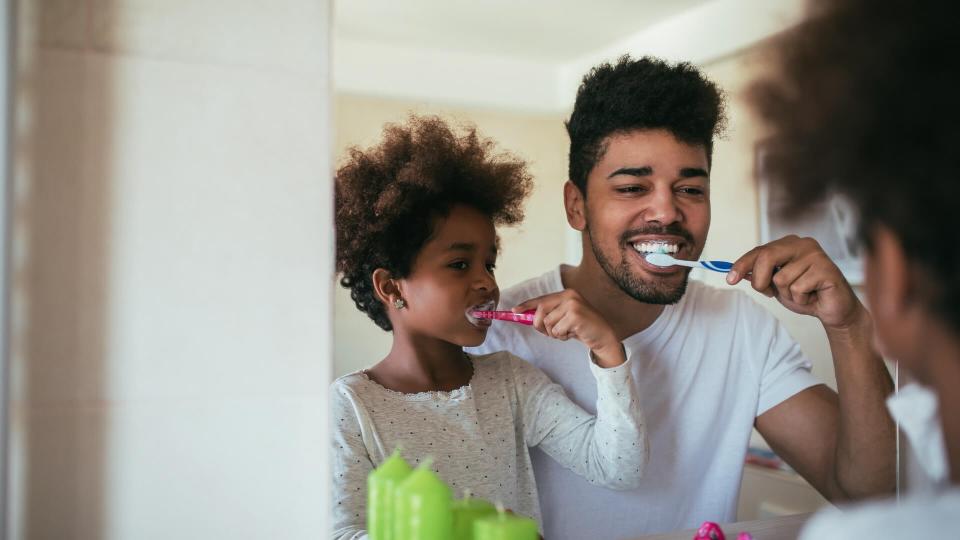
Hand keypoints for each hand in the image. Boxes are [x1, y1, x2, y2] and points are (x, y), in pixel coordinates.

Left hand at [513, 289, 625, 367]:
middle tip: (550, 333)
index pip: (541, 299)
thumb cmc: (582, 328)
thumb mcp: (564, 319)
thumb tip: (526, 317)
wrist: (603, 337)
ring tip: (567, 332)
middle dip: (539, 325)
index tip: (514, 311)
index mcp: (566, 294)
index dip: (526, 305)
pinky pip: (556, 330)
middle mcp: (569, 296)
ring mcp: (573, 304)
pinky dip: (562, 337)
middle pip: (540, 310)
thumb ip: (549, 315)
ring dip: (554, 333)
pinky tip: (573, 334)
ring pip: (547, 323)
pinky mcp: (575, 315)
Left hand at [727, 235, 864, 329]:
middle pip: (766, 257)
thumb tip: (737, 272)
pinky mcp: (826, 268)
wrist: (832, 309)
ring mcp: (815, 254)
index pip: (759, 251)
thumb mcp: (776, 285)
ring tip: (802, 293)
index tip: (730, 279)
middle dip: (761, 281)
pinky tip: (812, 296)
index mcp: (788, 244)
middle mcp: (802, 244)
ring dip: (787, 294)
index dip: (742, 265)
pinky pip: (798, 288)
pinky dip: (801, 299)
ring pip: (781, 278)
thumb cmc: (805, 294)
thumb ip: (760, 275)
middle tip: (770, 293)